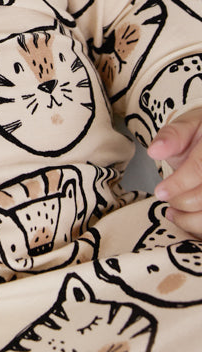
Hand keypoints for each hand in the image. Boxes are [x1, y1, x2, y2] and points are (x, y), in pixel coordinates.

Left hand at [147, 107, 201, 236]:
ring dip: (189, 219)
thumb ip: (173, 135)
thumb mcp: (188, 125)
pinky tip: (184, 218)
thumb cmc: (201, 136)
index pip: (200, 168)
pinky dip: (196, 225)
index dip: (180, 183)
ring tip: (171, 211)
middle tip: (164, 196)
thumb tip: (154, 150)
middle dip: (183, 201)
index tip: (159, 192)